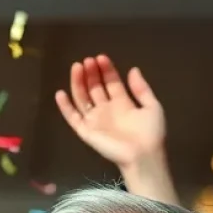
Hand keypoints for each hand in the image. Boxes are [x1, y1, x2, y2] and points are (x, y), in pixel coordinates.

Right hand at [56, 54, 165, 169]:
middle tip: (88, 60)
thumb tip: (133, 69)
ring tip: (77, 67)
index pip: (111, 82)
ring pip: (82, 98)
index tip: (101, 57)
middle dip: (91, 73)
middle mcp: (106, 110)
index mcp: (122, 103)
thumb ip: (141, 88)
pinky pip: (72, 118)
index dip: (106, 70)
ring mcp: (95, 120)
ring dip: (78, 83)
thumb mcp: (152, 106)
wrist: (143, 155)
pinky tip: (60, 93)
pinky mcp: (86, 132)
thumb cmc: (150, 133)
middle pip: (94, 88)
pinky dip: (65, 107)